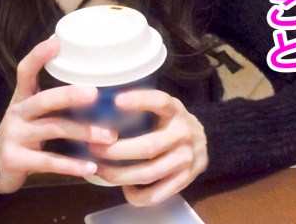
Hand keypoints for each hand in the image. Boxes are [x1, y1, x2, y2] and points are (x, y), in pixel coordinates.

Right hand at [0, 38, 118, 193]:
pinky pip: (49, 161)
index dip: (37, 56)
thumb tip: (94, 87)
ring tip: (109, 136)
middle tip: (94, 93)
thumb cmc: (22, 134)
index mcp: (22, 98)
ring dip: (83, 132)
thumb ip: (54, 102)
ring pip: (53, 129)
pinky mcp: (17, 160)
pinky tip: (91, 167)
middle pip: (44, 100)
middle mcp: (17, 113)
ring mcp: (15, 136)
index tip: (55, 43)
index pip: (25, 71)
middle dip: (69, 96)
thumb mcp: (32, 113)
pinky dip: (72, 165)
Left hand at [89, 90, 208, 206]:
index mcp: (175, 110)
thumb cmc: (169, 122)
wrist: (203, 140)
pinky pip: (157, 194)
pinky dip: (137, 195)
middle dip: (115, 151)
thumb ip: (140, 107)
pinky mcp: (186, 180)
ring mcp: (187, 159)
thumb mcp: (160, 108)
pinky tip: (123, 187)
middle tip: (93, 149)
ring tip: (100, 170)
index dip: (140, 100)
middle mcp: (183, 134)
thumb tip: (98, 107)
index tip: (116, 100)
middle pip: (148, 146)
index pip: (160, 101)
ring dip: (120, 175)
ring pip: (149, 173)